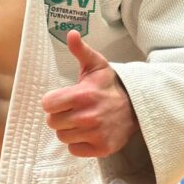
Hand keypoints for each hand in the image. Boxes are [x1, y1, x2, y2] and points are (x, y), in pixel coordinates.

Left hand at [41, 30, 139, 157]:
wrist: (136, 107)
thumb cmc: (109, 85)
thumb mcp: (95, 64)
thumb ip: (80, 50)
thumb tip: (71, 33)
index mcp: (82, 95)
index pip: (47, 105)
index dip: (52, 101)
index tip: (62, 99)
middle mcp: (88, 116)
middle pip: (52, 122)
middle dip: (59, 115)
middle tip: (72, 110)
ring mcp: (96, 134)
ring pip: (62, 137)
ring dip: (68, 130)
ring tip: (80, 120)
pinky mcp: (102, 148)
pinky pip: (74, 150)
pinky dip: (78, 143)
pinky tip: (87, 133)